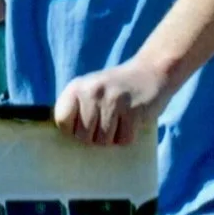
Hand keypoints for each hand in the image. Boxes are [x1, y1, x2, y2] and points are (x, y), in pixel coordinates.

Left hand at [53, 60, 169, 146]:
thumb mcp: (90, 90)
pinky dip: (128, 136)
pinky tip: (131, 122)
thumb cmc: (115, 89)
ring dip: (112, 137)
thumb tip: (64, 143)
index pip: (62, 121)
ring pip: (103, 140)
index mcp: (77, 87)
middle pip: (83, 136)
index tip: (84, 125)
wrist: (151, 71)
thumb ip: (76, 108)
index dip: (72, 130)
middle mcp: (92, 92)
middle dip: (94, 137)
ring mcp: (113, 101)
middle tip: (106, 123)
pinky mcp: (134, 111)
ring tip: (119, 121)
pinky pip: (124, 140)